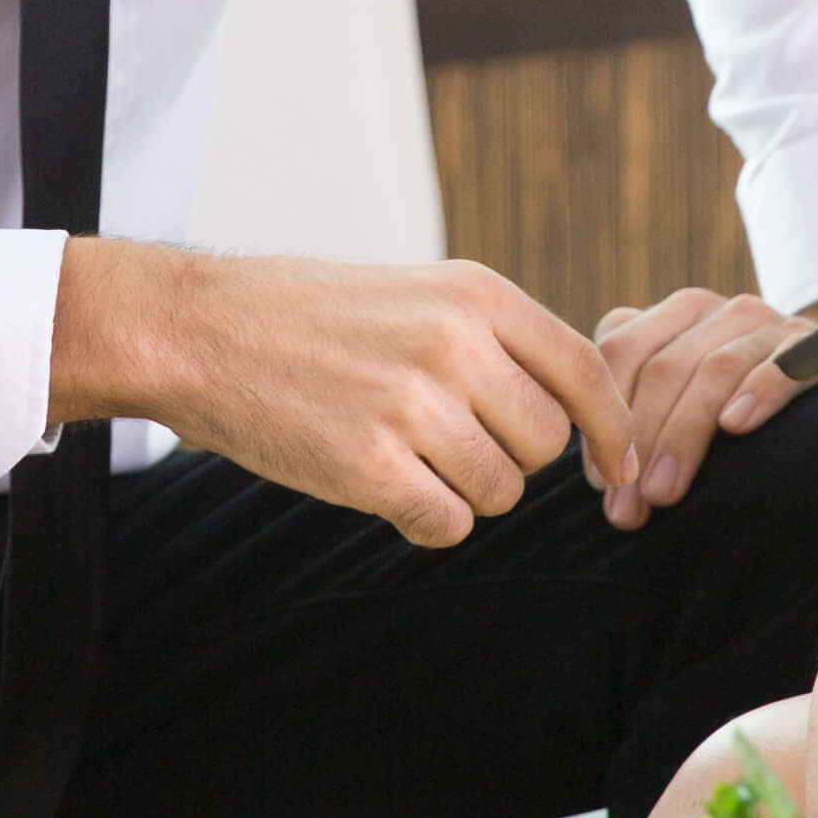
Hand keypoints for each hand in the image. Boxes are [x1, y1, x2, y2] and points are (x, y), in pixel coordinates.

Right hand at [53, 243, 637, 550]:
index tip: (619, 467)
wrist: (198, 330)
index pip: (586, 372)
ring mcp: (413, 405)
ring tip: (402, 455)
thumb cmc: (306, 315)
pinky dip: (425, 520)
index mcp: (474, 293)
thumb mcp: (414, 292)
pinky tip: (384, 488)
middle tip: (449, 443)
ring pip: (501, 492)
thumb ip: (492, 338)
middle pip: (546, 443)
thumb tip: (574, 409)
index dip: (613, 430)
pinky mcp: (370, 466)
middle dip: (511, 458)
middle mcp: (455, 343)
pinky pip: (448, 525)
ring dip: (463, 491)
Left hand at [581, 287, 817, 525]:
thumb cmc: (764, 431)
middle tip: (629, 511)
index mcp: (682, 318)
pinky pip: (787, 362)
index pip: (622, 350)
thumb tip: (602, 485)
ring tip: (665, 493)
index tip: (602, 487)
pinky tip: (737, 427)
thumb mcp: (698, 420)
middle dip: (640, 443)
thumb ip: (649, 425)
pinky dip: (758, 391)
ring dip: (684, 435)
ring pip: (714, 369)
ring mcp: (776, 326)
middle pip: (663, 367)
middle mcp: (724, 313)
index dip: (604, 419)